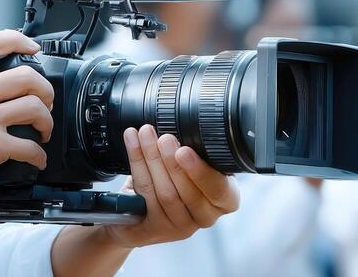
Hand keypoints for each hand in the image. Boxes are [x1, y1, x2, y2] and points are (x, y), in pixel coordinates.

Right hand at [0, 30, 53, 204]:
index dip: (16, 40)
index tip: (32, 48)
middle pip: (25, 77)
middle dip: (46, 90)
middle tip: (46, 101)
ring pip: (34, 107)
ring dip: (47, 121)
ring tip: (42, 129)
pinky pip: (29, 146)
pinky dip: (39, 155)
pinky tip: (37, 158)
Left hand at [104, 125, 239, 246]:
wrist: (143, 210)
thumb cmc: (178, 180)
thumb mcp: (196, 165)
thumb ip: (198, 154)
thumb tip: (185, 127)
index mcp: (224, 200)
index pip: (220, 191)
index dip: (201, 173)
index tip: (184, 152)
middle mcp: (206, 217)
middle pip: (188, 193)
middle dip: (171, 161)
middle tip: (163, 138)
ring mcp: (180, 227)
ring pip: (165, 194)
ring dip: (152, 159)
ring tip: (145, 134)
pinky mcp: (155, 230)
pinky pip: (144, 196)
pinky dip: (136, 164)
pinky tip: (132, 143)